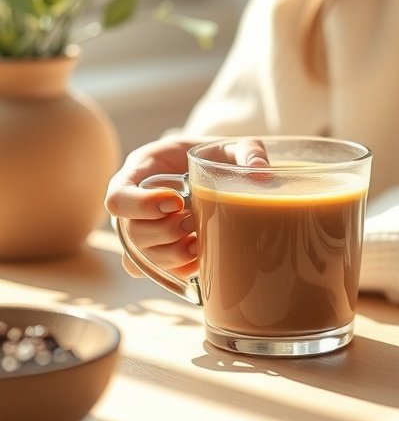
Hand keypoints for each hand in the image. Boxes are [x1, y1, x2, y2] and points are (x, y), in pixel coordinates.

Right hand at [105, 135, 268, 277]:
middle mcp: (134, 205)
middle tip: (193, 222)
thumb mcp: (231, 147)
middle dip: (165, 232)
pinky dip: (178, 270)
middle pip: (129, 233)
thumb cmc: (216, 155)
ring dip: (171, 255)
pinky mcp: (159, 252)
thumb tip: (260, 172)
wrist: (215, 171)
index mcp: (140, 171)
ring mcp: (143, 232)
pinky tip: (201, 257)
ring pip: (138, 259)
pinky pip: (155, 273)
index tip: (176, 201)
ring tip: (199, 241)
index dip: (141, 205)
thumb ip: (248, 152)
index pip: (117, 197)